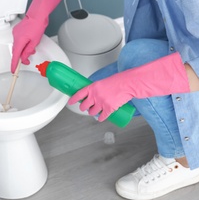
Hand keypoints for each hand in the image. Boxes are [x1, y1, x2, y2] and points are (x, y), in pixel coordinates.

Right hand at [11, 0, 65, 72]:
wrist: (37, 15)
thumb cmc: (37, 25)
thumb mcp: (35, 42)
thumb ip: (28, 51)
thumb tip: (24, 58)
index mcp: (19, 41)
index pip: (15, 56)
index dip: (14, 65)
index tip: (13, 70)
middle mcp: (15, 37)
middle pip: (16, 51)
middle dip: (21, 57)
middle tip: (27, 61)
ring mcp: (15, 33)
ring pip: (18, 46)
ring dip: (23, 49)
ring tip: (31, 49)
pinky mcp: (17, 31)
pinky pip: (18, 40)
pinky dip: (23, 44)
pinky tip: (29, 43)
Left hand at [68, 53, 190, 121]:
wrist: (127, 84)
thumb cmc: (117, 81)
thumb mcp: (102, 82)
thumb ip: (96, 89)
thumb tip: (92, 95)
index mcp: (92, 87)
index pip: (78, 94)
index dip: (73, 99)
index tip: (70, 102)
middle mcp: (95, 96)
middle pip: (84, 106)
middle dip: (84, 108)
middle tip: (86, 107)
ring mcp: (101, 103)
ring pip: (92, 112)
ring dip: (92, 113)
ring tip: (94, 111)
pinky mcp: (109, 109)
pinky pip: (101, 117)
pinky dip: (100, 118)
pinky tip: (100, 118)